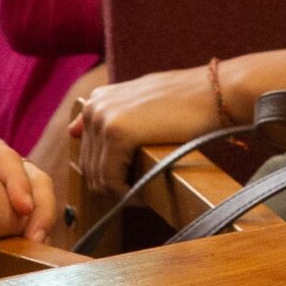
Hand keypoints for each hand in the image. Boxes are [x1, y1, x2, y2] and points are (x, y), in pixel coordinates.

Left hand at [0, 118, 57, 245]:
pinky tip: (27, 253)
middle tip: (36, 238)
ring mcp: (2, 182)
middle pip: (35, 177)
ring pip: (38, 197)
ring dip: (41, 222)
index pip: (6, 158)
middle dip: (41, 206)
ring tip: (36, 248)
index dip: (17, 182)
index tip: (22, 210)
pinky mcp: (0, 204)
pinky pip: (25, 216)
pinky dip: (30, 233)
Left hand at [67, 66, 223, 202]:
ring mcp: (104, 118)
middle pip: (90, 168)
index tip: (131, 179)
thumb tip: (71, 130)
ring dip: (120, 192)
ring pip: (98, 177)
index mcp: (97, 100)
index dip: (108, 172)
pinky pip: (111, 180)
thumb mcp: (138, 101)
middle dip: (113, 185)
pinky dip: (126, 193)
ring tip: (143, 192)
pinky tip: (143, 193)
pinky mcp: (117, 133)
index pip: (87, 153)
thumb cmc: (184, 100)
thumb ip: (106, 114)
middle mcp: (95, 107)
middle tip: (140, 191)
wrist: (214, 92)